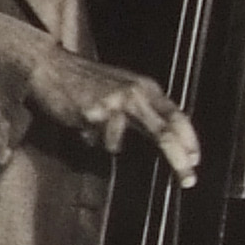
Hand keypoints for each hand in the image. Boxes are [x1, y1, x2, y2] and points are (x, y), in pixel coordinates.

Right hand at [25, 47, 201, 183]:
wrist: (50, 65)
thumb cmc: (83, 79)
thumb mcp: (121, 87)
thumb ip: (141, 108)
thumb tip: (159, 135)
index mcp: (145, 87)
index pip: (177, 116)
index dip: (189, 140)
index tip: (195, 160)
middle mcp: (134, 94)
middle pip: (164, 132)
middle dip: (178, 159)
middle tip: (188, 179)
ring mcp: (113, 103)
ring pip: (118, 142)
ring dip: (106, 143)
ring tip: (92, 126)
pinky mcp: (91, 113)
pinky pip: (95, 139)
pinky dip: (88, 137)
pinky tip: (80, 121)